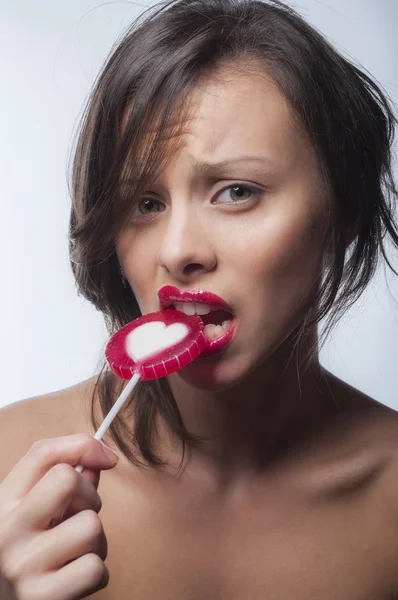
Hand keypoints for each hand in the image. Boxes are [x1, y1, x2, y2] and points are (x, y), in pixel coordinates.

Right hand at [0, 434, 118, 598]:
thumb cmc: (29, 552)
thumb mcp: (35, 509)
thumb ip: (65, 478)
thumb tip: (104, 457)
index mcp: (2, 502)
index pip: (44, 453)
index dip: (84, 447)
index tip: (106, 460)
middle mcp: (5, 530)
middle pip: (68, 480)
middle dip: (90, 497)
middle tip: (78, 519)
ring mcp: (20, 565)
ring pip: (91, 527)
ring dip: (96, 542)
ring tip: (75, 553)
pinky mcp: (40, 598)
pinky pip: (95, 568)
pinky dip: (95, 574)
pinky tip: (74, 579)